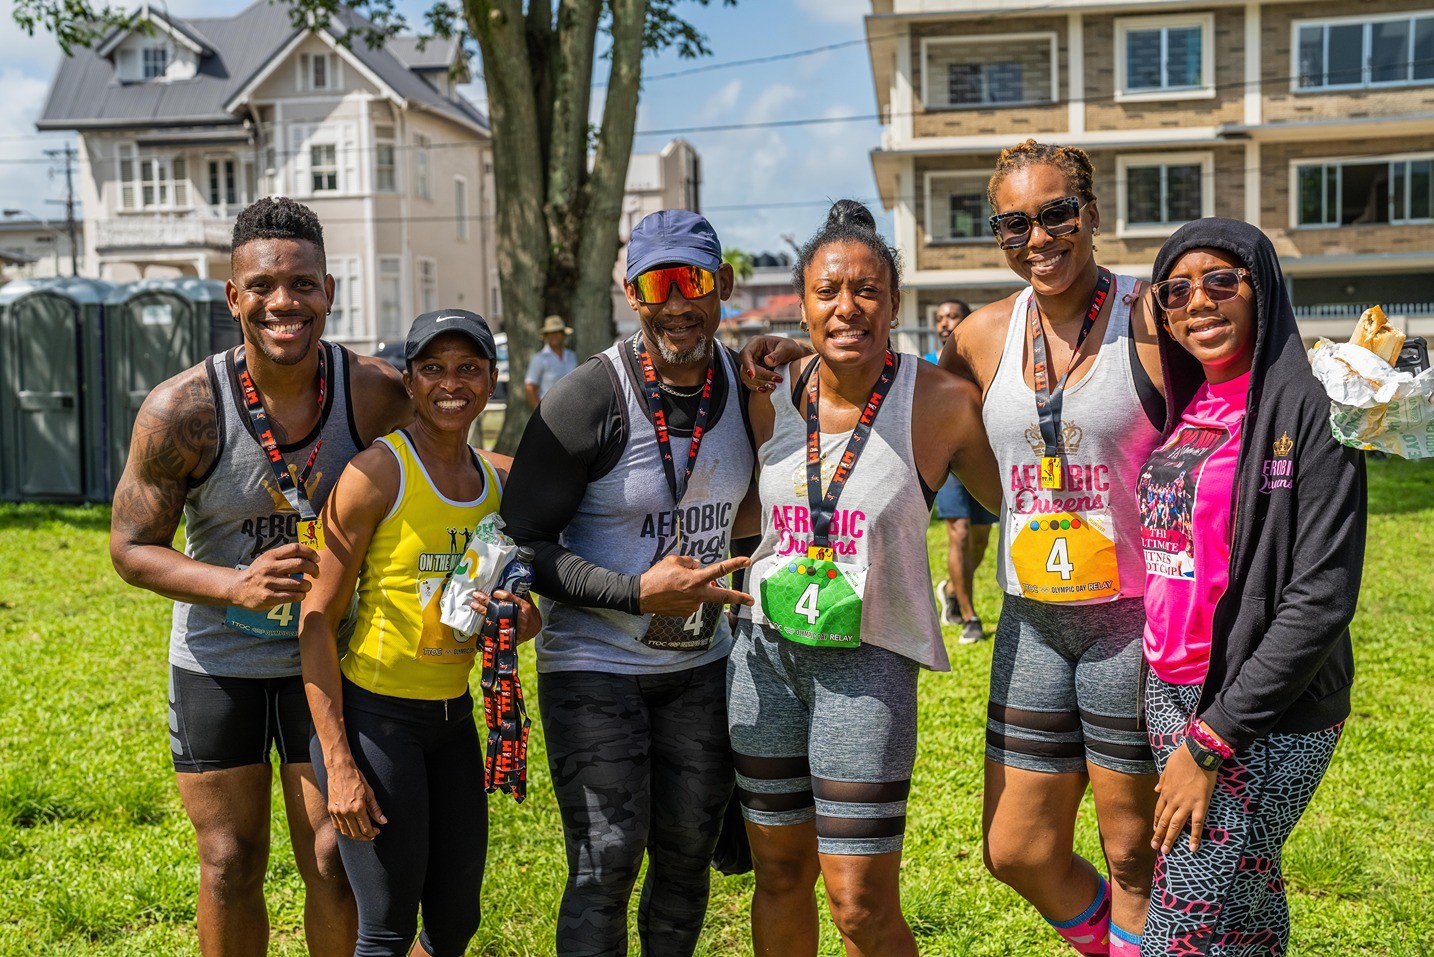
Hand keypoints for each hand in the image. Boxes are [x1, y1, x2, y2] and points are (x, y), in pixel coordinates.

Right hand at [229, 543, 319, 609]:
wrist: (238, 588)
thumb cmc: (259, 573)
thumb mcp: (268, 560)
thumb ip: (284, 557)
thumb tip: (310, 556)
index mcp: (271, 556)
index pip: (295, 548)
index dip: (310, 552)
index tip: (317, 559)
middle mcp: (270, 567)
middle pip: (300, 564)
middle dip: (314, 569)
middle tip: (317, 574)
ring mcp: (268, 582)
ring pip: (299, 583)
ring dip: (308, 585)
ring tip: (307, 586)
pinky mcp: (268, 597)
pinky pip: (292, 596)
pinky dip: (300, 595)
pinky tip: (300, 595)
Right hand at [326, 758, 386, 840]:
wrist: (340, 769)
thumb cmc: (357, 779)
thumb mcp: (369, 793)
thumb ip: (376, 809)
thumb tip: (383, 821)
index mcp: (357, 808)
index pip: (366, 828)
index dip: (372, 833)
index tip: (377, 831)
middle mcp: (346, 812)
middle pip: (356, 833)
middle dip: (365, 837)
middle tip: (371, 835)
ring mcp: (337, 812)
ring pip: (346, 832)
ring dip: (354, 836)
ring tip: (362, 834)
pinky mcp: (330, 810)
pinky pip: (337, 826)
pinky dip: (344, 830)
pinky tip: (351, 828)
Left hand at [469, 590, 542, 642]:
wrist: (533, 631)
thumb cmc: (532, 616)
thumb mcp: (530, 604)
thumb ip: (521, 595)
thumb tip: (511, 585)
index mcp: (525, 606)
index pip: (511, 598)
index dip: (500, 594)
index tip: (493, 591)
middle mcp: (517, 615)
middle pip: (498, 606)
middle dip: (486, 601)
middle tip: (477, 595)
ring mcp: (510, 624)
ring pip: (493, 616)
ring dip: (482, 610)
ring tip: (473, 604)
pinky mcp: (505, 631)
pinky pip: (493, 625)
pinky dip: (485, 620)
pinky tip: (477, 616)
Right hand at [639, 555, 753, 616]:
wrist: (642, 597)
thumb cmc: (657, 576)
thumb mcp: (673, 561)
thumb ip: (689, 562)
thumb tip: (699, 565)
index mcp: (695, 579)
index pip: (720, 570)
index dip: (735, 564)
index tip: (747, 561)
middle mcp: (697, 595)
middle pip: (723, 596)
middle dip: (739, 598)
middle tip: (752, 600)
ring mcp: (693, 606)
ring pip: (701, 594)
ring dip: (695, 588)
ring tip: (676, 585)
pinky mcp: (687, 613)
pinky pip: (693, 601)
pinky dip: (688, 595)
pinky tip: (675, 593)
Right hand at [739, 335, 804, 392]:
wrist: (795, 357)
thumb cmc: (791, 349)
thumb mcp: (787, 348)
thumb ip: (778, 354)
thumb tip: (767, 360)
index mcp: (757, 343)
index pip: (745, 353)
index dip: (747, 365)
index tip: (752, 375)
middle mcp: (752, 353)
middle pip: (745, 367)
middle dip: (758, 376)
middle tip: (773, 382)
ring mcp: (752, 364)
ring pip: (746, 377)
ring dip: (757, 383)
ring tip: (772, 386)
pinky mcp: (755, 373)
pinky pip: (750, 382)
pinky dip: (757, 387)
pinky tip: (766, 389)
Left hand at [1152, 741, 1218, 853]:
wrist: (1197, 754)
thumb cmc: (1183, 758)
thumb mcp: (1167, 768)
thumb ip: (1162, 780)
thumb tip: (1156, 789)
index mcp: (1166, 791)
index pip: (1158, 811)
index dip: (1156, 822)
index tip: (1155, 831)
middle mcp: (1173, 800)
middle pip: (1164, 821)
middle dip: (1159, 835)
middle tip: (1155, 847)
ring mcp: (1186, 804)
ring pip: (1175, 825)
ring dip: (1170, 839)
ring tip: (1166, 851)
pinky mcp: (1200, 805)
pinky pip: (1197, 824)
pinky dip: (1194, 837)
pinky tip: (1192, 848)